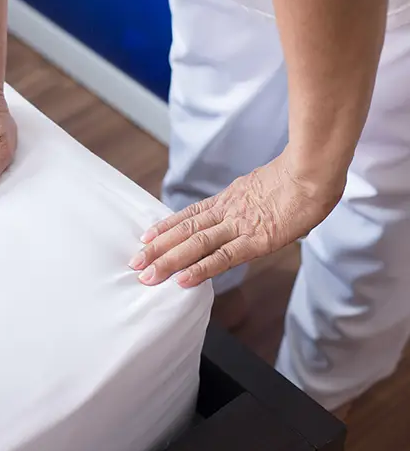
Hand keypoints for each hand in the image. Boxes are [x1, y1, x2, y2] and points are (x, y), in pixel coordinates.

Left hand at [129, 152, 344, 287]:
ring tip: (147, 275)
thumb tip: (249, 202)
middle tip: (135, 263)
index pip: (191, 215)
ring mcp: (239, 226)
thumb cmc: (301, 176)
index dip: (166, 227)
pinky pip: (222, 257)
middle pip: (185, 231)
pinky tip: (182, 280)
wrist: (314, 170)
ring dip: (169, 261)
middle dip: (158, 248)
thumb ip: (252, 197)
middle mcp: (228, 213)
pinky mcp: (254, 240)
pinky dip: (200, 269)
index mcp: (230, 199)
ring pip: (195, 245)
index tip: (146, 236)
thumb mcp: (265, 184)